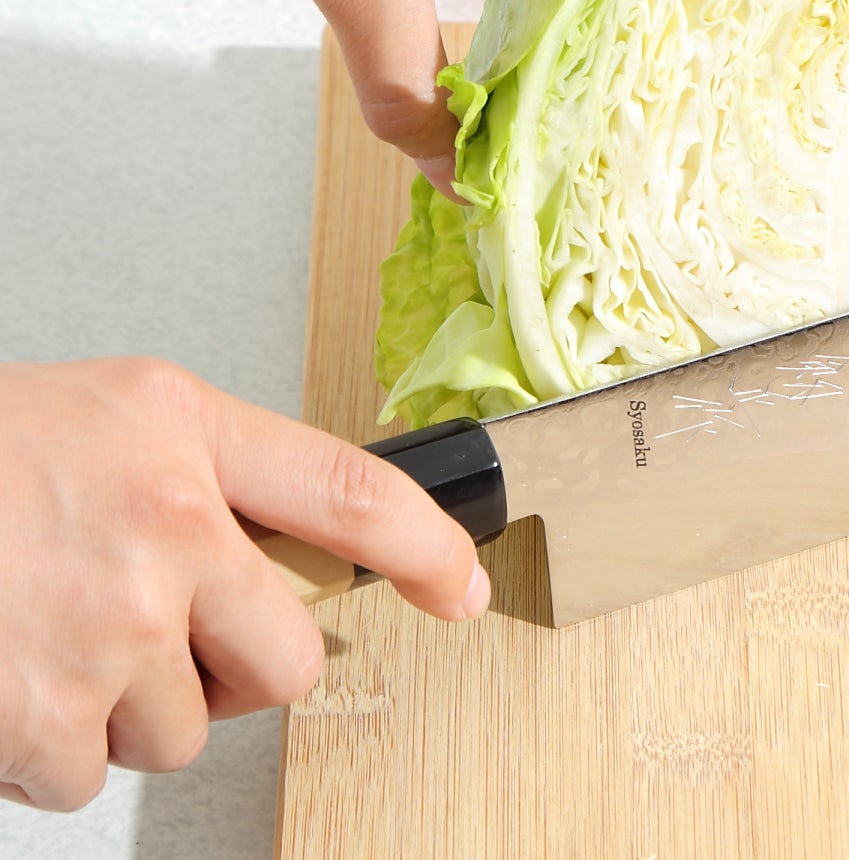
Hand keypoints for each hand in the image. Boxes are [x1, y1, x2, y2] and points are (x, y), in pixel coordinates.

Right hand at [0, 358, 487, 810]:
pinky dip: (54, 748)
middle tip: (173, 636)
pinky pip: (91, 775)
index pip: (355, 492)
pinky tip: (19, 677)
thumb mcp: (123, 416)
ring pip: (185, 729)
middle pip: (288, 659)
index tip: (462, 588)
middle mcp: (168, 524)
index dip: (429, 547)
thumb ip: (217, 473)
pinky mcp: (46, 714)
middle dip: (242, 670)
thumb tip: (283, 563)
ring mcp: (110, 625)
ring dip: (133, 707)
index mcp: (188, 431)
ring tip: (62, 637)